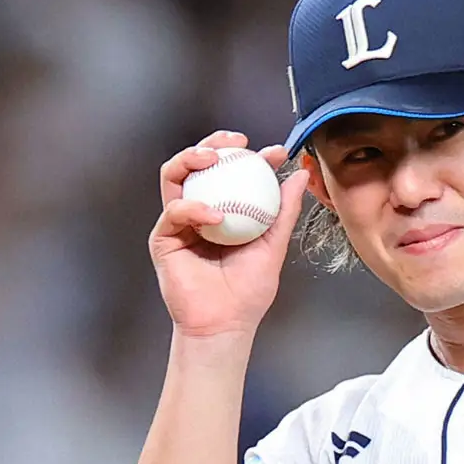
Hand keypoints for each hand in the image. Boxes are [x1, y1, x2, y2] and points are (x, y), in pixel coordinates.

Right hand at [149, 131, 309, 337]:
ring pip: (175, 176)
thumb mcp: (274, 244)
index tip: (275, 152)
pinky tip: (214, 214)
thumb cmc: (249, 290)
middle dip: (214, 143)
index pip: (235, 174)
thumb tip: (300, 175)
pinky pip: (174, 210)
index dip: (252, 157)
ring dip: (191, 158)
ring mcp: (180, 222)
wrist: (226, 322)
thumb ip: (285, 211)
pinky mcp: (164, 237)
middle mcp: (201, 210)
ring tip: (214, 157)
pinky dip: (193, 207)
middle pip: (199, 164)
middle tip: (237, 142)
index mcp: (227, 209)